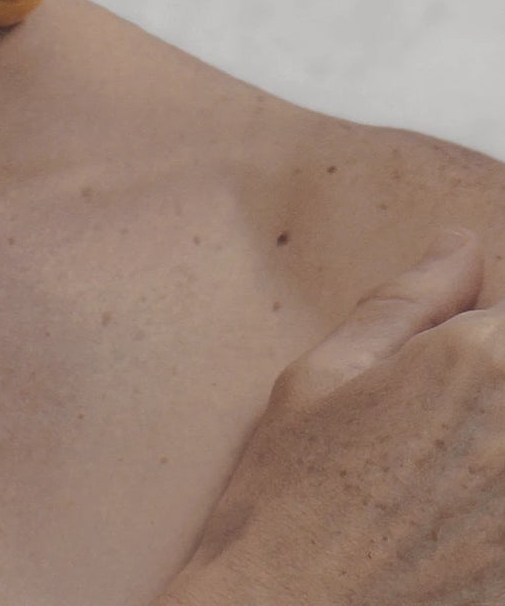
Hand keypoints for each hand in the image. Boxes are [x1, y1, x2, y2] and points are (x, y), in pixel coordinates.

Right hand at [161, 228, 504, 605]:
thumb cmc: (288, 504)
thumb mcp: (321, 378)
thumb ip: (407, 303)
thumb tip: (463, 247)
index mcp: (476, 362)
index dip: (490, 331)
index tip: (461, 356)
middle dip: (493, 390)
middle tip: (436, 431)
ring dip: (493, 453)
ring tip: (448, 479)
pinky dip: (496, 514)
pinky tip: (460, 525)